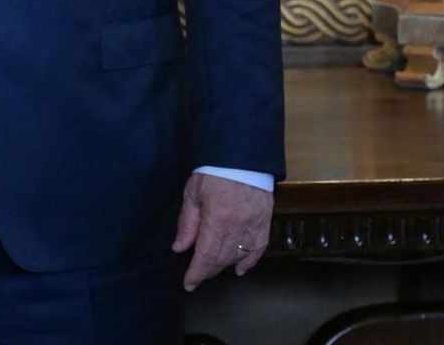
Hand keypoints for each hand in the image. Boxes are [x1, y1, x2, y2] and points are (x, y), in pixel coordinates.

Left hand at [172, 172, 271, 290]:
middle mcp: (237, 228)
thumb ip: (187, 223)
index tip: (188, 284)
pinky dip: (249, 262)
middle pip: (221, 258)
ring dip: (224, 265)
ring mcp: (254, 227)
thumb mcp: (193, 194)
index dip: (196, 273)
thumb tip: (179, 248)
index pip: (205, 255)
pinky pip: (258, 249)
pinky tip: (239, 270)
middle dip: (208, 270)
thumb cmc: (213, 172)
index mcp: (217, 220)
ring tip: (212, 269)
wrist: (243, 158)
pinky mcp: (264, 224)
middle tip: (197, 275)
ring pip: (238, 256)